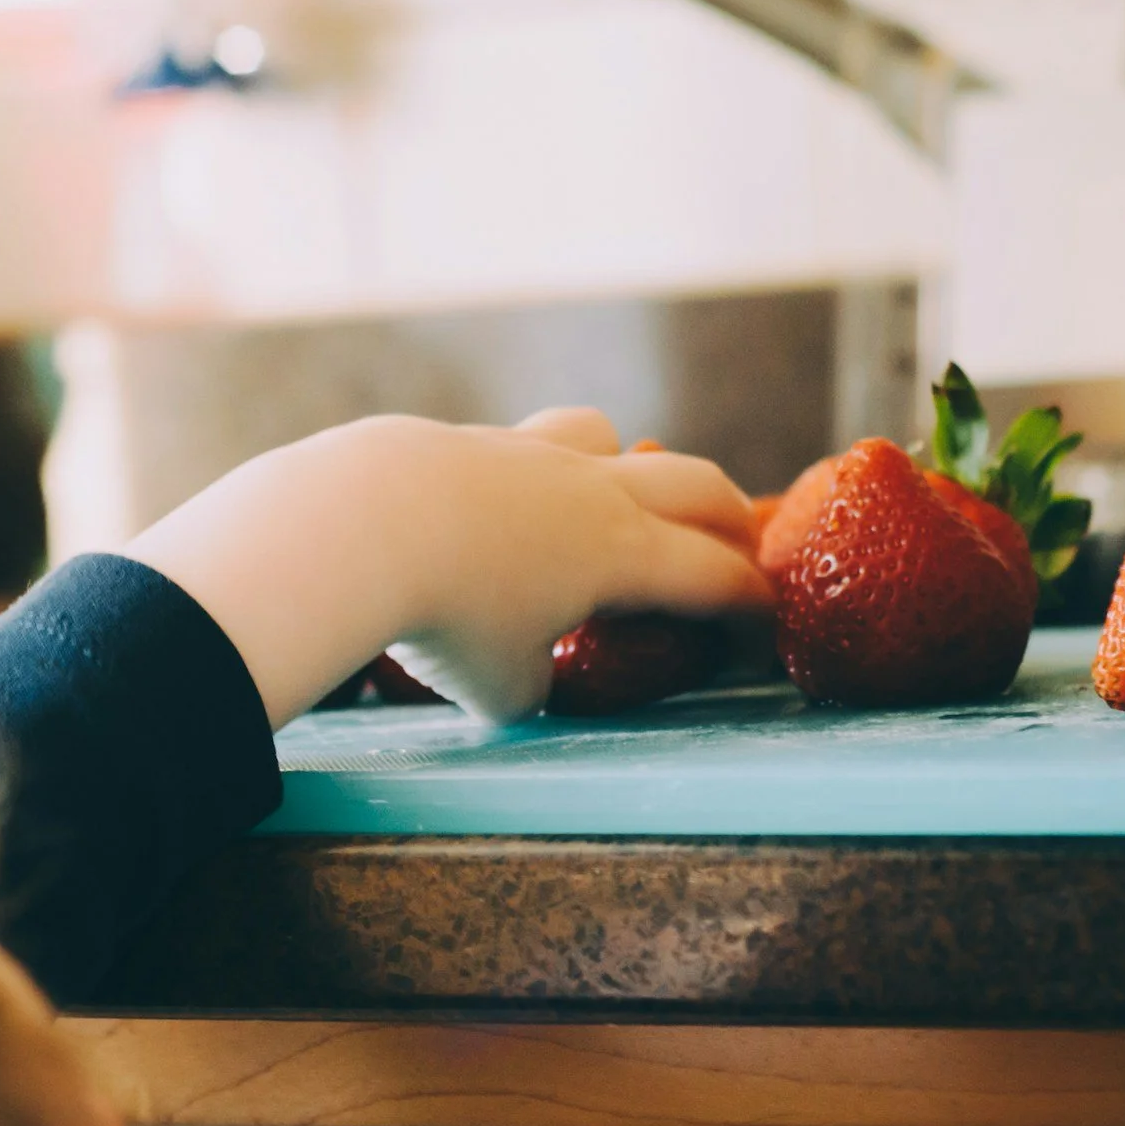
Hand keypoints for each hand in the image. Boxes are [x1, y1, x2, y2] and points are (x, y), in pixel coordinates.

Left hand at [123, 409, 771, 724]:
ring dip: (628, 465)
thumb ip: (531, 684)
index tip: (765, 625)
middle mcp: (592, 492)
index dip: (751, 605)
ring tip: (615, 499)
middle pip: (693, 483)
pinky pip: (522, 446)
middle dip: (726, 517)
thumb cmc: (444, 619)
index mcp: (624, 554)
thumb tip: (525, 675)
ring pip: (605, 437)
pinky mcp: (466, 441)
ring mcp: (528, 454)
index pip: (715, 576)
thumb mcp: (501, 688)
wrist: (359, 525)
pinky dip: (534, 474)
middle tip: (737, 545)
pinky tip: (500, 506)